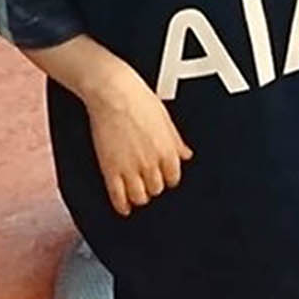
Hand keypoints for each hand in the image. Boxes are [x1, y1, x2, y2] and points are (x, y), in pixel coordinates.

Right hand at [86, 71, 192, 217]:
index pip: (173, 179)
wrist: (113, 91)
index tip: (163, 176)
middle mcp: (151, 164)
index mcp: (167, 151)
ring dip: (139, 196)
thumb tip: (187, 155)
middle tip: (147, 179)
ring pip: (139, 197)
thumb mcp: (165, 118)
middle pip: (157, 189)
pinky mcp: (111, 170)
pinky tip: (123, 207)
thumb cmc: (138, 98)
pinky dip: (121, 206)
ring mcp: (130, 169)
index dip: (168, 178)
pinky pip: (118, 197)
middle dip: (153, 185)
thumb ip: (176, 141)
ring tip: (136, 190)